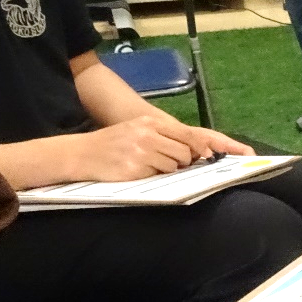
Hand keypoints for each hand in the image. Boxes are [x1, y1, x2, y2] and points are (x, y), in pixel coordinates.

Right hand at [68, 115, 252, 181]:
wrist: (81, 154)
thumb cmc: (114, 145)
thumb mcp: (139, 132)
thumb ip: (166, 138)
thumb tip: (198, 151)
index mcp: (150, 123)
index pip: (188, 134)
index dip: (206, 146)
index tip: (220, 155)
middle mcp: (148, 134)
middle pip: (186, 152)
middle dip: (185, 161)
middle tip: (168, 162)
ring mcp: (141, 151)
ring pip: (175, 165)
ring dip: (168, 170)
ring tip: (146, 165)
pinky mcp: (135, 168)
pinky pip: (159, 176)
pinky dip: (154, 177)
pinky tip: (138, 172)